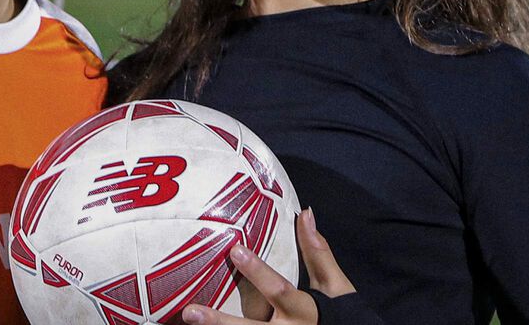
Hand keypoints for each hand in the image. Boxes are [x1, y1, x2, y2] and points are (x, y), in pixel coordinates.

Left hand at [180, 208, 354, 324]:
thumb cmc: (341, 314)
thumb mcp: (335, 286)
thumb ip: (318, 253)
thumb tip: (305, 214)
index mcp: (305, 311)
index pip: (279, 290)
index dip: (258, 271)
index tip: (235, 250)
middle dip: (221, 322)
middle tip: (190, 312)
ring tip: (186, 321)